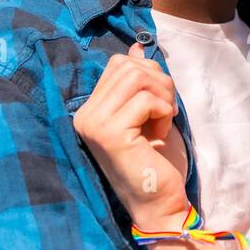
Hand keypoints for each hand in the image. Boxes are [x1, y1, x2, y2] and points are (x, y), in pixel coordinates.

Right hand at [73, 43, 189, 228]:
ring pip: (137, 77)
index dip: (149, 75)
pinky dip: (164, 113)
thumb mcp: (149, 113)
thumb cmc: (156, 160)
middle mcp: (84, 115)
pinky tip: (160, 136)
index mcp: (89, 110)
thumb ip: (139, 82)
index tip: (156, 106)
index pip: (119, 63)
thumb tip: (136, 46)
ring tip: (162, 123)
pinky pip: (146, 100)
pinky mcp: (110, 134)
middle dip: (159, 83)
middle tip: (165, 112)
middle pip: (128, 66)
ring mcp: (93, 124)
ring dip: (162, 97)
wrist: (159, 202)